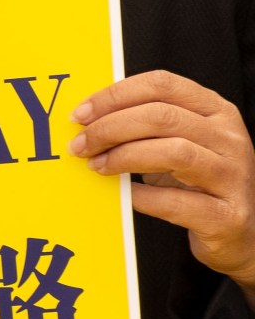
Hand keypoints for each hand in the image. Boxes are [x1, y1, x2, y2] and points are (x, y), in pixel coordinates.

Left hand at [73, 70, 254, 286]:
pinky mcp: (226, 215)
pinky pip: (175, 201)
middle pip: (162, 116)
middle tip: (80, 145)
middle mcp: (230, 138)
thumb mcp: (178, 144)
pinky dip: (142, 197)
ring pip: (173, 152)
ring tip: (97, 166)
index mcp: (217, 112)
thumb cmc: (199, 184)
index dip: (116, 95)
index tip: (81, 113)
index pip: (163, 84)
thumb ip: (146, 126)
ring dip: (123, 157)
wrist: (240, 234)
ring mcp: (233, 176)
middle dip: (110, 128)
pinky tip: (125, 196)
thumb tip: (87, 119)